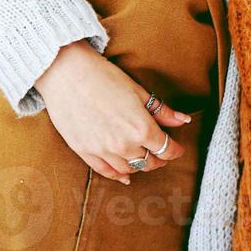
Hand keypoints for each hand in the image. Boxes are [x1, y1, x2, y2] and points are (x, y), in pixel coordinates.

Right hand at [34, 40, 192, 183]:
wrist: (68, 74)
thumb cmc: (104, 78)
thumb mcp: (138, 92)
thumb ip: (161, 111)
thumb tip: (183, 120)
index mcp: (141, 129)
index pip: (165, 149)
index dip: (175, 150)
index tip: (177, 148)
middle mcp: (123, 145)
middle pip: (149, 162)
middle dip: (159, 158)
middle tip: (161, 151)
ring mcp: (102, 151)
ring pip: (129, 169)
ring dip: (139, 165)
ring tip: (143, 158)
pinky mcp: (84, 152)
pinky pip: (105, 171)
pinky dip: (118, 175)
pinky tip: (124, 175)